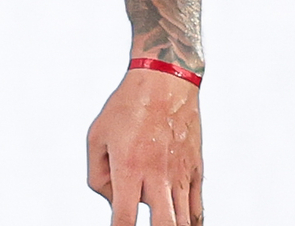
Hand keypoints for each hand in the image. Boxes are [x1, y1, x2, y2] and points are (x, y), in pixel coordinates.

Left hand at [87, 68, 201, 225]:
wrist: (165, 82)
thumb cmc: (125, 109)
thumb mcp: (96, 137)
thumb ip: (97, 176)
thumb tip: (114, 203)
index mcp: (129, 168)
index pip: (124, 218)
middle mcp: (158, 176)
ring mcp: (181, 176)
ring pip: (184, 223)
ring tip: (159, 219)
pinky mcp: (196, 172)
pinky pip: (198, 211)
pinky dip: (190, 224)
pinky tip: (179, 224)